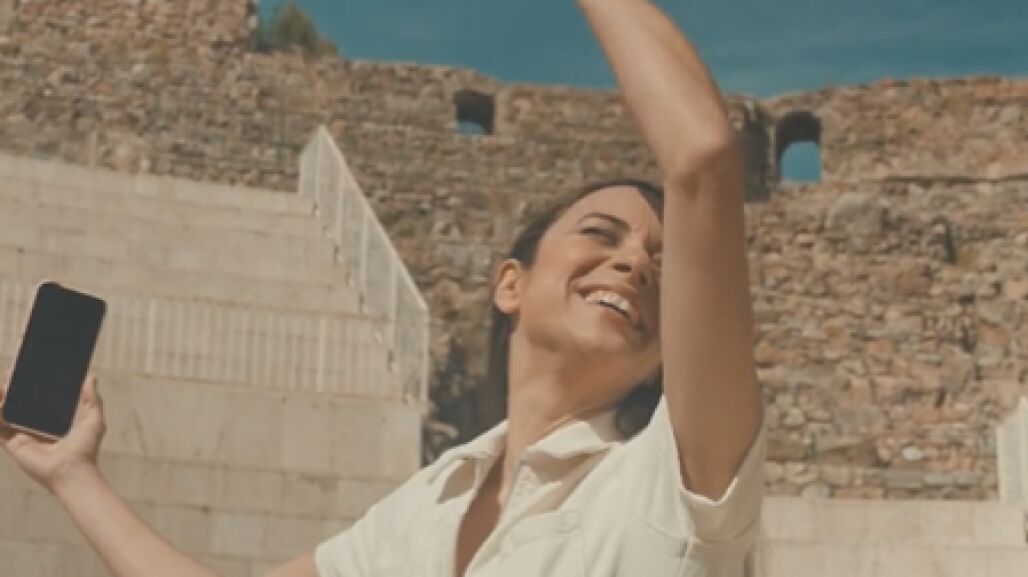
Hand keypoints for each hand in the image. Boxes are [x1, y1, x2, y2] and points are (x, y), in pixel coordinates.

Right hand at [0, 372, 106, 492]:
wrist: (72, 470)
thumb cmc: (85, 448)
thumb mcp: (93, 418)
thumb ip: (91, 398)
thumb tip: (91, 376)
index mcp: (53, 422)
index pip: (41, 399)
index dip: (35, 384)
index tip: (32, 366)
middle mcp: (36, 428)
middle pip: (21, 404)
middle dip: (16, 387)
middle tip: (14, 369)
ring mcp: (23, 435)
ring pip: (7, 412)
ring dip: (2, 397)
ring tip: (2, 382)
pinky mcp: (13, 443)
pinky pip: (0, 426)